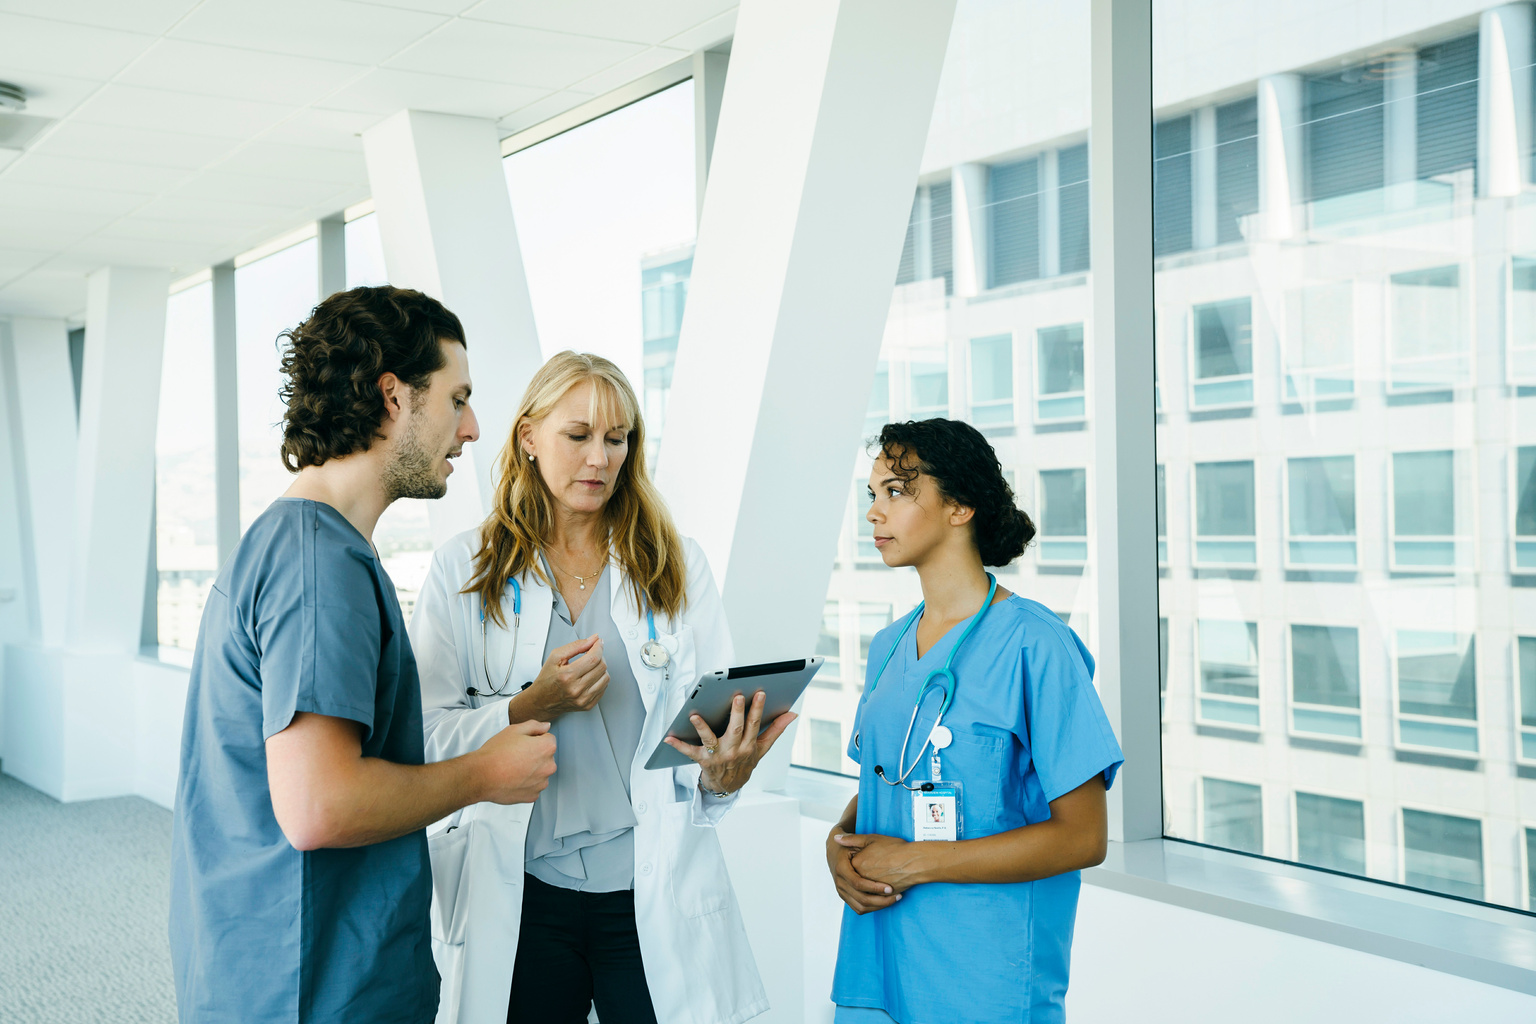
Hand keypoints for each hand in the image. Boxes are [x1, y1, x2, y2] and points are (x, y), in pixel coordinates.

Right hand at [474, 719, 556, 803]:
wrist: (481, 776)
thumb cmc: (496, 754)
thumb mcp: (514, 730)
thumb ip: (535, 726)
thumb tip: (546, 727)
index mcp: (547, 748)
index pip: (548, 739)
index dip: (534, 739)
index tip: (522, 744)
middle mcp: (548, 766)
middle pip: (545, 757)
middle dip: (535, 755)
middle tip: (516, 755)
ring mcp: (541, 783)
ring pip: (540, 773)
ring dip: (531, 771)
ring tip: (513, 768)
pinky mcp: (533, 796)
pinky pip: (533, 787)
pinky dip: (525, 784)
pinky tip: (513, 779)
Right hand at [513, 635, 608, 721]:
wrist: (542, 701)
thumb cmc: (547, 679)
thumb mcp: (556, 657)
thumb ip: (576, 646)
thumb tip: (593, 639)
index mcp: (567, 676)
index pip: (593, 658)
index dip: (599, 647)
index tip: (598, 642)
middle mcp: (576, 689)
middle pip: (601, 667)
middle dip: (599, 656)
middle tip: (592, 653)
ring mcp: (583, 699)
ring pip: (605, 677)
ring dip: (601, 668)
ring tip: (590, 666)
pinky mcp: (588, 705)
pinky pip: (604, 688)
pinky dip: (600, 679)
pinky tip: (590, 676)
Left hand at [663, 690, 794, 794]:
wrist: (728, 787)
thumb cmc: (744, 764)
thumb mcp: (762, 749)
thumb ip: (775, 730)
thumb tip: (791, 714)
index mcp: (749, 745)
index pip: (754, 725)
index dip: (758, 709)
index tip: (759, 693)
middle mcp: (734, 750)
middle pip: (735, 730)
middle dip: (737, 714)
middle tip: (737, 697)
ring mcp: (718, 756)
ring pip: (711, 740)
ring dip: (702, 728)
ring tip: (695, 716)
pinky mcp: (702, 761)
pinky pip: (689, 753)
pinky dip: (678, 745)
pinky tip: (668, 738)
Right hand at [826, 827, 900, 914]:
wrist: (835, 853)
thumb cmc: (848, 845)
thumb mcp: (853, 841)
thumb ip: (852, 839)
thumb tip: (839, 837)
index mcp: (841, 868)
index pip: (858, 883)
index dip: (875, 887)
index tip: (890, 888)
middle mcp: (839, 882)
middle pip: (861, 899)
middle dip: (881, 900)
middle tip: (897, 895)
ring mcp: (841, 891)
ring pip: (861, 907)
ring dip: (879, 906)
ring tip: (894, 898)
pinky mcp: (845, 897)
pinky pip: (859, 908)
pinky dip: (873, 908)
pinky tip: (885, 901)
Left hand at [836, 833, 928, 894]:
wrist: (914, 861)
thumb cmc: (895, 848)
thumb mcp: (872, 839)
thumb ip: (852, 839)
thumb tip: (836, 838)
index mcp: (855, 864)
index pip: (850, 868)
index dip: (861, 863)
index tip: (871, 859)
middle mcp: (860, 878)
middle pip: (855, 883)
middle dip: (863, 881)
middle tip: (876, 872)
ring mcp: (870, 890)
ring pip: (862, 898)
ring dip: (868, 895)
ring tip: (879, 886)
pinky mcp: (880, 898)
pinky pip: (871, 905)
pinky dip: (874, 902)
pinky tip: (883, 894)